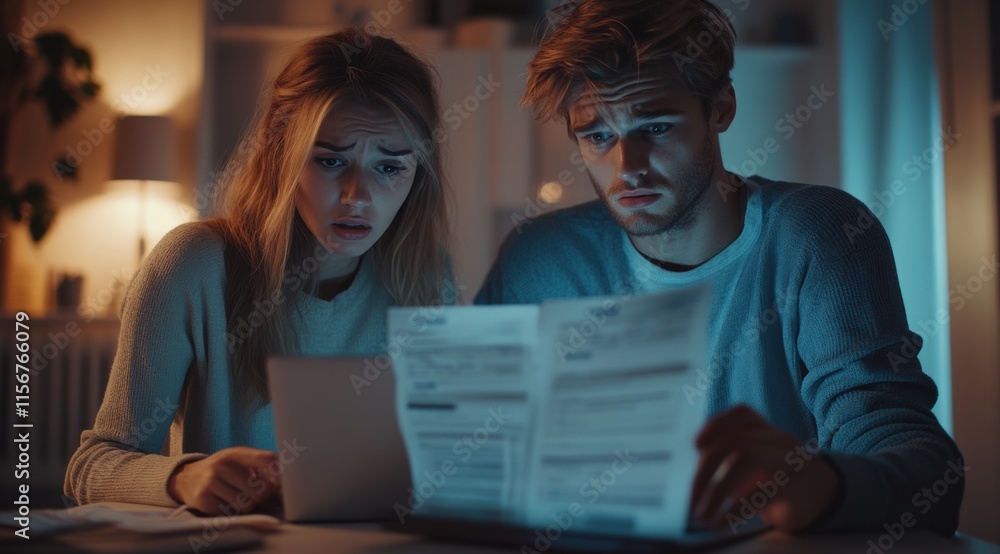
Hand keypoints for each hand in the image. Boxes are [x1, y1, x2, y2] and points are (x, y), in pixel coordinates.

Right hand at [167, 446, 281, 514]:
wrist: (187, 477)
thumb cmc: (223, 470)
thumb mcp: (240, 462)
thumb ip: (263, 470)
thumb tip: (284, 491)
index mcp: (237, 453)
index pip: (267, 460)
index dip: (280, 475)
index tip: (282, 486)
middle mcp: (223, 465)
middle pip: (260, 491)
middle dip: (261, 497)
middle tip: (253, 494)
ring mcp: (211, 481)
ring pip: (246, 505)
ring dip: (245, 506)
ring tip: (235, 497)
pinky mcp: (203, 499)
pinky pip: (230, 513)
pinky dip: (230, 511)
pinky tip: (222, 501)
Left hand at [689, 405, 841, 532]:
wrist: (826, 498)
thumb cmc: (780, 481)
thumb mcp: (756, 465)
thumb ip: (729, 460)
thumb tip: (697, 474)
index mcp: (769, 432)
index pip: (743, 414)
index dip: (717, 424)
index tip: (697, 445)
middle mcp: (781, 441)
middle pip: (736, 441)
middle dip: (706, 470)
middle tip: (692, 498)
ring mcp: (791, 463)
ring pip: (746, 458)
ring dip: (717, 488)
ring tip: (703, 513)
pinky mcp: (796, 490)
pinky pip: (761, 493)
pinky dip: (735, 509)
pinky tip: (721, 522)